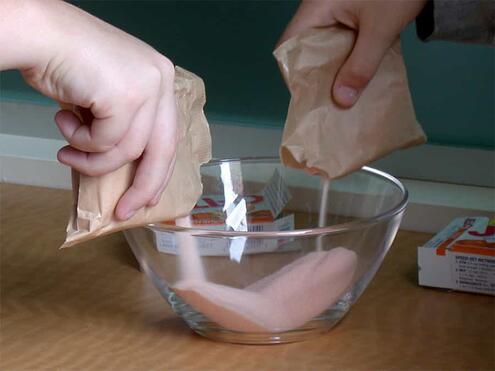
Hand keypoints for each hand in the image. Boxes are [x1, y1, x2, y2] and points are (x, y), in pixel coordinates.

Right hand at [1, 0, 176, 219]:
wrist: (39, 33)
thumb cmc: (67, 65)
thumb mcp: (108, 98)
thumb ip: (124, 125)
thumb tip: (125, 168)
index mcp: (161, 79)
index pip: (169, 137)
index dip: (159, 173)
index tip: (148, 199)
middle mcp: (161, 80)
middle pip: (162, 150)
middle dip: (143, 186)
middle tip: (125, 211)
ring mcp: (147, 87)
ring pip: (128, 150)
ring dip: (92, 160)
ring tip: (67, 154)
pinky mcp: (126, 96)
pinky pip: (104, 142)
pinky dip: (80, 141)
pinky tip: (62, 121)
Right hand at [279, 0, 426, 107]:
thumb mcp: (380, 30)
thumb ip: (361, 66)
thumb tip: (342, 101)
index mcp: (316, 8)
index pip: (288, 45)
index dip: (294, 72)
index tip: (308, 96)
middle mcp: (319, 10)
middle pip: (306, 49)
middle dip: (317, 76)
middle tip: (327, 102)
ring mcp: (335, 11)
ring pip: (325, 48)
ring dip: (334, 70)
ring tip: (343, 95)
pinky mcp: (350, 14)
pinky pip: (341, 42)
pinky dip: (348, 59)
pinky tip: (357, 77)